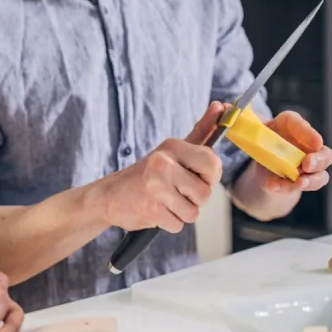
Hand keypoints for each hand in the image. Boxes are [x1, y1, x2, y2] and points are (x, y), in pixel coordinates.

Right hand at [99, 102, 224, 232]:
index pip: (212, 163)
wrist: (109, 196)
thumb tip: (222, 106)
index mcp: (172, 147)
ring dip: (181, 211)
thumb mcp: (172, 149)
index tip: (196, 175)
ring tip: (164, 200)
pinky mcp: (151, 210)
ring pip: (193, 212)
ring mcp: (156, 187)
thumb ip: (201, 130)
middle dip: (195, 198)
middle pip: (205, 193)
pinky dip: (169, 222)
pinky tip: (156, 210)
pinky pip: (179, 225)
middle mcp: (163, 164)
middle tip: (177, 190)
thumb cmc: (147, 173)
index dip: (209, 176)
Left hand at [257, 111, 331, 193]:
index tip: (315, 142)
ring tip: (299, 183)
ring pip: (320, 176)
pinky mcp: (299, 182)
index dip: (308, 133)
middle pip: (325, 154)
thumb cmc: (263, 138)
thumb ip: (252, 125)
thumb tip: (243, 121)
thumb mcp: (256, 129)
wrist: (261, 159)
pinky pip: (298, 188)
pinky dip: (285, 188)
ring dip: (310, 181)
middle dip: (319, 160)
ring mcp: (308, 168)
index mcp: (294, 127)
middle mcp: (309, 147)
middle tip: (308, 163)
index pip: (301, 125)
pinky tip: (273, 186)